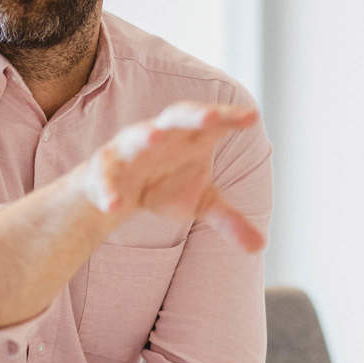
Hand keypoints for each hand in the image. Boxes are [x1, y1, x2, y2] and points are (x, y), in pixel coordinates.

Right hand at [82, 102, 264, 251]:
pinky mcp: (103, 168)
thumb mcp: (201, 203)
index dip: (229, 118)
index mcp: (188, 138)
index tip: (252, 117)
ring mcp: (129, 148)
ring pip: (137, 137)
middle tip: (212, 117)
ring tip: (156, 138)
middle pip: (177, 117)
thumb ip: (229, 220)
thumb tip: (260, 247)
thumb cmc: (166, 185)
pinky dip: (109, 189)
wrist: (119, 193)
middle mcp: (161, 135)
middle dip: (193, 116)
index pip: (212, 123)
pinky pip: (105, 176)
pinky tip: (114, 207)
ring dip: (146, 136)